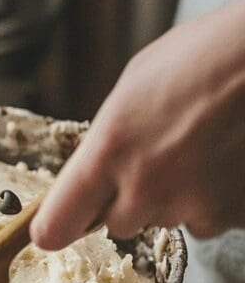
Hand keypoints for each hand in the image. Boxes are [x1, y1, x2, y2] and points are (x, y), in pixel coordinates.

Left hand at [31, 0, 244, 249]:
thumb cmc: (206, 55)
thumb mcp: (134, 85)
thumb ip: (109, 137)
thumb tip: (96, 166)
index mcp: (109, 151)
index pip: (57, 224)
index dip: (56, 226)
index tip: (57, 226)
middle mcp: (146, 189)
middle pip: (118, 223)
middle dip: (131, 198)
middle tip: (158, 155)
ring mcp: (193, 207)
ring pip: (169, 219)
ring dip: (178, 196)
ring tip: (203, 147)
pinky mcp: (233, 216)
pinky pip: (212, 219)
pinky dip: (218, 198)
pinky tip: (228, 158)